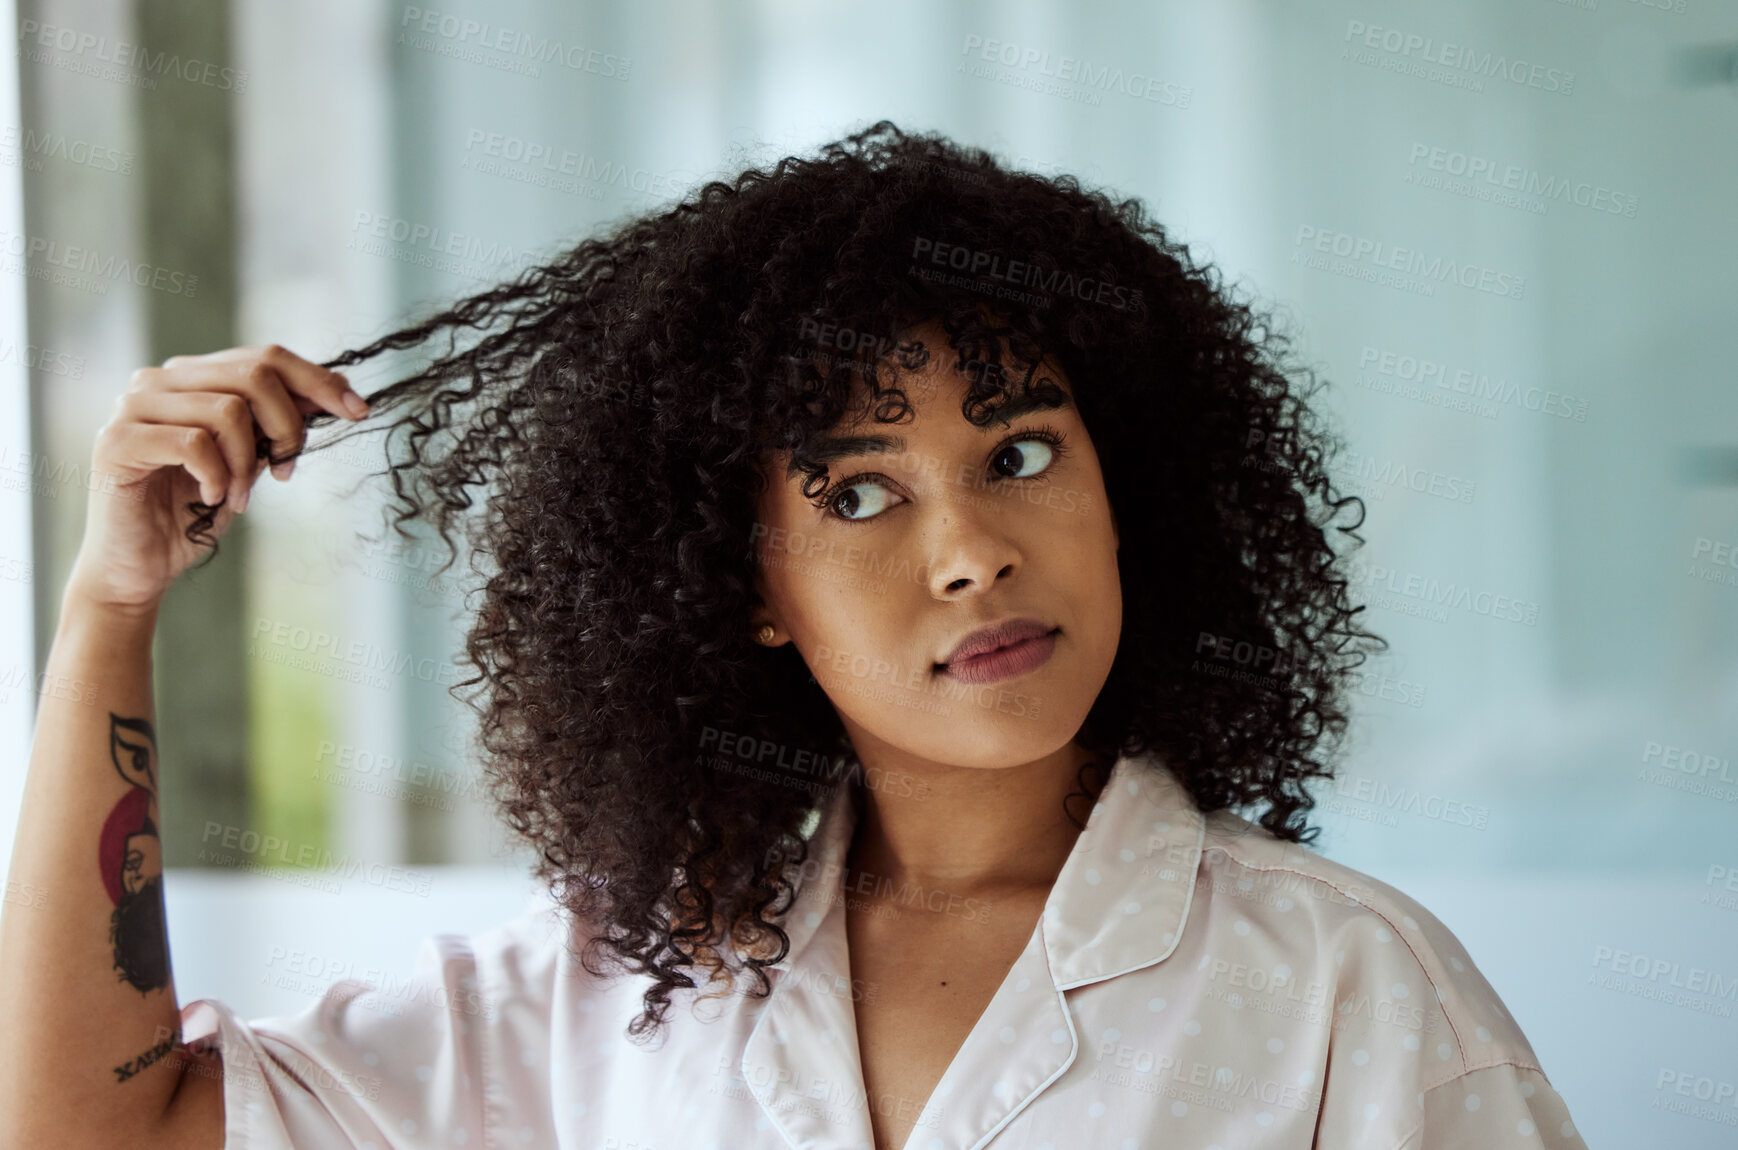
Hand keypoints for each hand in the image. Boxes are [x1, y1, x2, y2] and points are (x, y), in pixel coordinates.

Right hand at [62, 344, 369, 614]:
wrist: (139, 565)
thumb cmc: (192, 513)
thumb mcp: (249, 461)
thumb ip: (276, 425)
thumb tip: (336, 394)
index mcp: (192, 377)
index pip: (266, 357)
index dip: (319, 381)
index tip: (358, 411)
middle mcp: (159, 381)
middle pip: (254, 374)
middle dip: (288, 426)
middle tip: (286, 470)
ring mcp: (133, 407)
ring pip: (227, 410)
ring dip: (249, 463)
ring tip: (239, 497)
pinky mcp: (117, 441)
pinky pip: (194, 444)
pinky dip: (217, 476)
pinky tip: (211, 498)